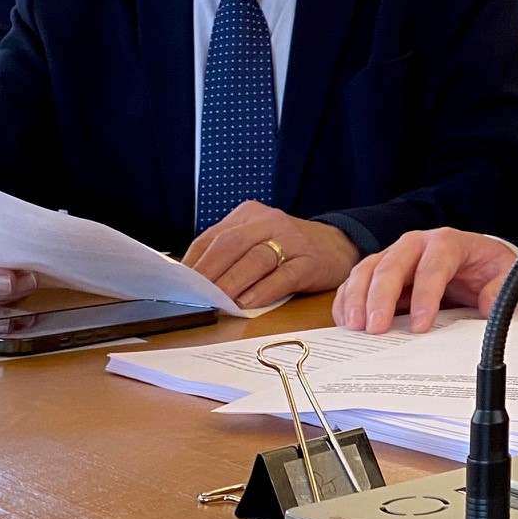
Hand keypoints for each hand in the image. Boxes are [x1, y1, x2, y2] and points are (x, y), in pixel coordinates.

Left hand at [182, 202, 361, 309]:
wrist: (338, 245)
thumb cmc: (287, 249)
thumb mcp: (256, 241)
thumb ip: (228, 256)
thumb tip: (190, 282)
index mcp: (250, 215)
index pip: (213, 237)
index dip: (194, 262)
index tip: (179, 285)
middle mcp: (271, 221)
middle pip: (232, 245)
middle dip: (209, 273)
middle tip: (195, 296)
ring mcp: (293, 240)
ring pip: (256, 259)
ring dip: (233, 283)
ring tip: (219, 302)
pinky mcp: (311, 261)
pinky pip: (283, 275)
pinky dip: (263, 291)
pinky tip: (248, 303)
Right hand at [334, 229, 517, 333]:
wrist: (472, 259)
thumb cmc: (483, 266)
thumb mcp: (502, 273)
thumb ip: (499, 288)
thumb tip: (488, 306)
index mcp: (446, 243)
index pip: (432, 268)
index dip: (425, 297)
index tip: (420, 326)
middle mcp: (415, 244)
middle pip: (392, 265)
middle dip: (380, 297)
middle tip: (375, 328)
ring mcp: (393, 255)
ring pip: (367, 270)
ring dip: (357, 298)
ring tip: (355, 327)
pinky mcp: (378, 270)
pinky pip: (355, 281)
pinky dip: (347, 300)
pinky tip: (346, 321)